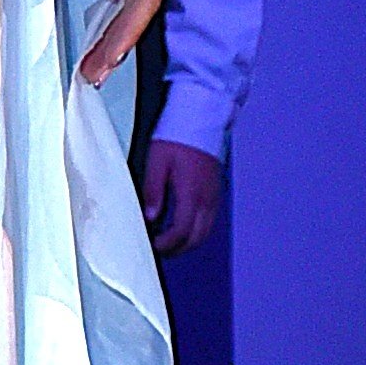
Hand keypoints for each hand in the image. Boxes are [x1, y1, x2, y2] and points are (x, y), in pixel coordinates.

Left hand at [139, 136, 228, 259]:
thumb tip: (150, 218)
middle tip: (158, 249)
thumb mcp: (157, 162)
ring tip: (167, 240)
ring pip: (205, 232)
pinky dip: (196, 230)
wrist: (202, 115)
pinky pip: (209, 220)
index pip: (181, 232)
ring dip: (188, 242)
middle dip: (178, 249)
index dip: (166, 245)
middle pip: (197, 238)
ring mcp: (214, 195)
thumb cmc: (176, 135)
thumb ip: (153, 191)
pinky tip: (181, 224)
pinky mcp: (215, 190)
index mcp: (191, 193)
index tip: (152, 245)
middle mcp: (207, 199)